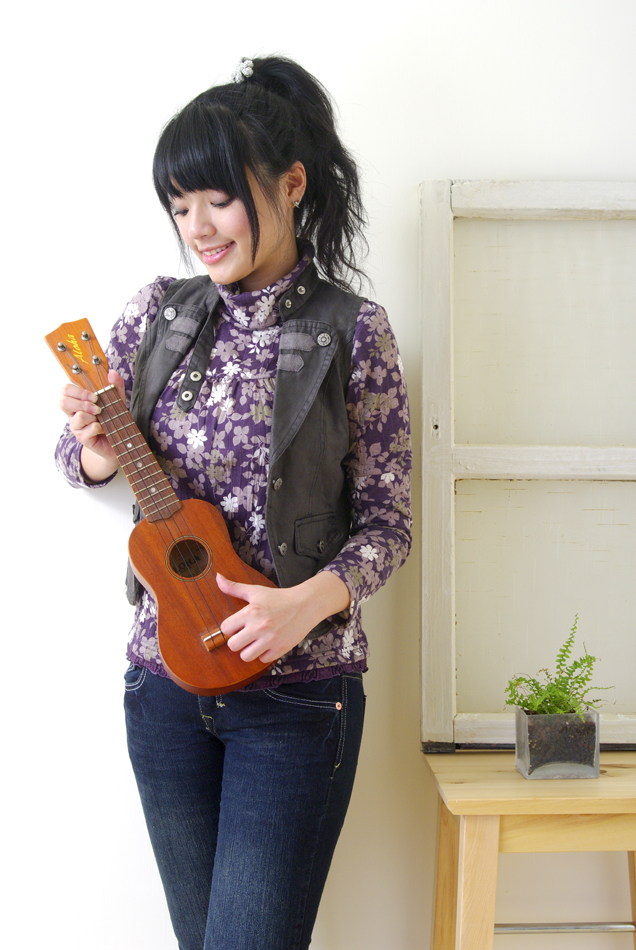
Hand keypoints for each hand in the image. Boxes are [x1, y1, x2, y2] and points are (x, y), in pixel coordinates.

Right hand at [59, 369, 125, 480]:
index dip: (78, 391)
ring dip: (94, 416)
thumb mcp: (116, 399)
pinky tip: (105, 429)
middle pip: (63, 402)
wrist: (119, 440)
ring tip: (102, 418)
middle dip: (83, 402)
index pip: (66, 390)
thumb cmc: (113, 418)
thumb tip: (112, 372)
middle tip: (97, 408)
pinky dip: (101, 427)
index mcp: (77, 402)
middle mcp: (73, 414)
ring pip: (78, 416)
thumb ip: (115, 385)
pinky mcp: (83, 438)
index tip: (94, 396)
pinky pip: (90, 429)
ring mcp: (76, 427)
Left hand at [217, 570, 349, 664]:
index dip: (230, 627)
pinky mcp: (280, 649)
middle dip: (237, 641)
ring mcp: (270, 640)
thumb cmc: (279, 598)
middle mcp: (259, 627)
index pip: (225, 628)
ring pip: (245, 656)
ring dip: (249, 650)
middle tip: (245, 635)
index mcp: (250, 612)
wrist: (305, 605)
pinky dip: (264, 654)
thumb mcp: (256, 591)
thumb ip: (234, 588)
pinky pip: (262, 660)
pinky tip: (268, 644)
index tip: (238, 625)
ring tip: (255, 642)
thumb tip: (217, 577)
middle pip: (232, 645)